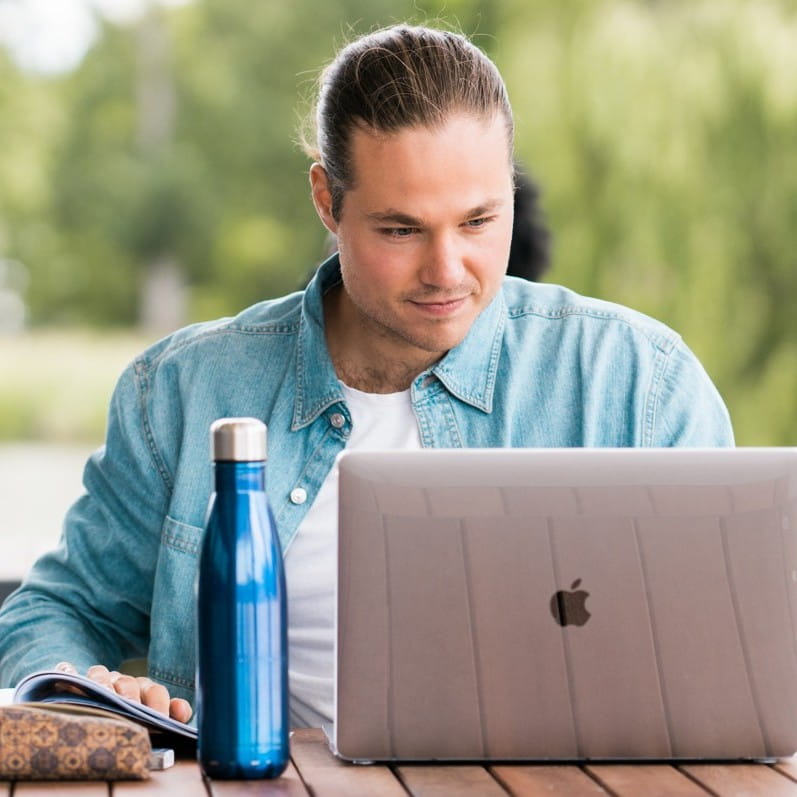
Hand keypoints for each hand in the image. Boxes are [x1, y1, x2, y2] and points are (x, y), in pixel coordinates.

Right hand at [55, 662, 192, 722]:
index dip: (160, 704)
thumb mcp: (152, 712)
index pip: (155, 692)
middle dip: (131, 697)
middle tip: (131, 709)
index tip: (161, 719)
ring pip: (101, 677)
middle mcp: (122, 681)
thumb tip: (183, 714)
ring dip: (103, 684)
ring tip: (104, 694)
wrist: (103, 697)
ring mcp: (99, 680)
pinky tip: (67, 669)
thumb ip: (171, 712)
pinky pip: (69, 671)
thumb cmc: (132, 711)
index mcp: (144, 688)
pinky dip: (68, 670)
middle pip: (129, 684)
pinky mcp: (74, 680)